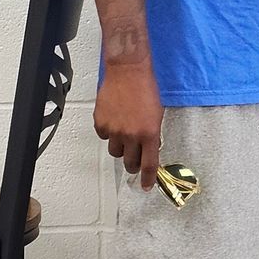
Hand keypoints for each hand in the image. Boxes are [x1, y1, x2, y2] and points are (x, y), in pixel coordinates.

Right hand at [95, 61, 162, 189]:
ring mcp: (114, 130)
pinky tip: (115, 121)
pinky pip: (104, 137)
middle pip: (130, 162)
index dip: (147, 178)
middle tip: (136, 159)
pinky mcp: (100, 124)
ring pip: (115, 152)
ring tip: (126, 134)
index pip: (149, 164)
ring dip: (121, 148)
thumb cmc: (146, 89)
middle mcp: (131, 135)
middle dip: (134, 164)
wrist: (128, 73)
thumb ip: (152, 134)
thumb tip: (149, 148)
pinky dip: (109, 134)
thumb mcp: (157, 114)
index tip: (145, 186)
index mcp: (149, 133)